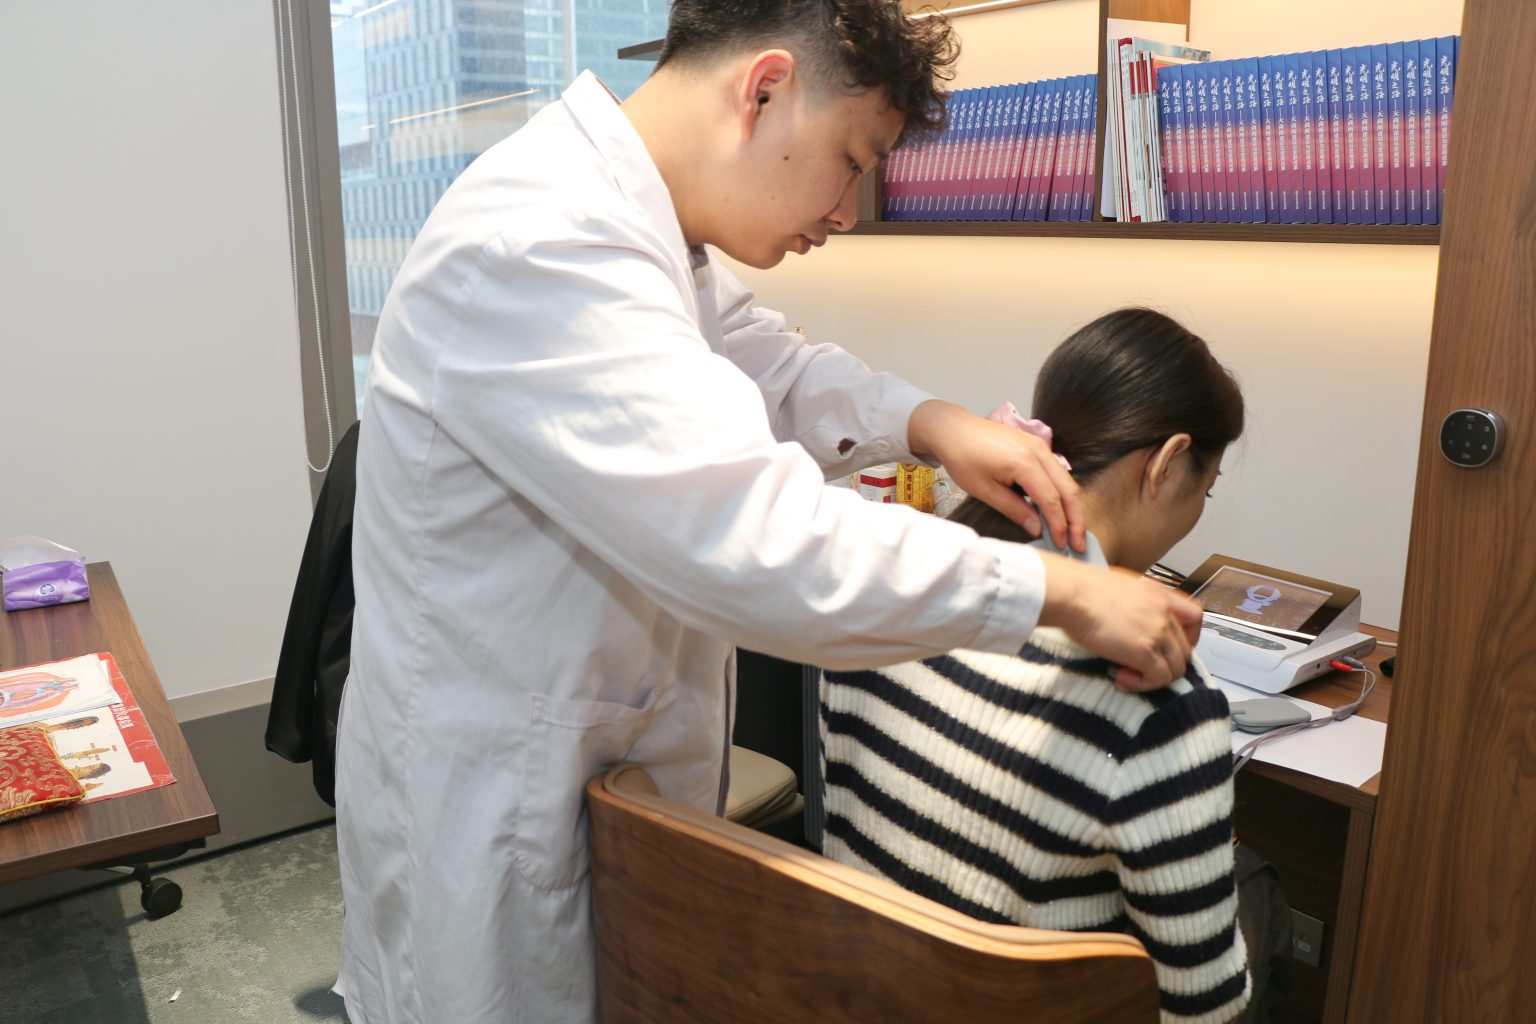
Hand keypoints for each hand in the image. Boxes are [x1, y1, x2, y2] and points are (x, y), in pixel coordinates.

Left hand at [907, 400, 1085, 551]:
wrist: (954, 429)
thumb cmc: (963, 458)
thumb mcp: (984, 490)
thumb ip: (1014, 509)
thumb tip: (1037, 528)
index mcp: (1024, 463)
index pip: (1051, 500)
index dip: (1059, 525)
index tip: (1061, 544)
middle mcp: (1039, 451)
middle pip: (1068, 489)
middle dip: (1076, 519)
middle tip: (1078, 543)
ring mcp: (1040, 445)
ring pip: (1066, 480)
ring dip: (1072, 506)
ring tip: (1073, 530)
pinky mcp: (1036, 445)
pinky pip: (1057, 471)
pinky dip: (1062, 492)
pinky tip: (1059, 509)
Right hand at [1037, 555, 1203, 689]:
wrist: (1071, 594)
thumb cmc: (1081, 589)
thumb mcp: (1117, 588)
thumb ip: (1132, 605)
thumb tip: (1126, 624)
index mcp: (1158, 594)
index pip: (1194, 617)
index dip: (1189, 637)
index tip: (1170, 647)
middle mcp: (1163, 612)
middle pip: (1185, 649)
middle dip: (1165, 663)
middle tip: (1141, 667)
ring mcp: (1157, 632)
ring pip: (1177, 667)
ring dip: (1154, 678)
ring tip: (1127, 675)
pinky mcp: (1144, 651)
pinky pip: (1159, 678)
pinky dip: (1143, 685)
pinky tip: (1121, 678)